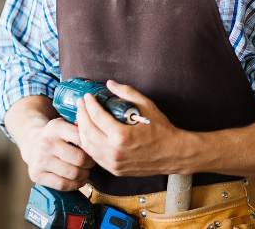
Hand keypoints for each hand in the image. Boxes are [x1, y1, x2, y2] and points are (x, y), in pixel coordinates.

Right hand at [18, 117, 95, 190]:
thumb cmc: (58, 135)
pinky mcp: (36, 174)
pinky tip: (78, 181)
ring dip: (84, 175)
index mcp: (56, 127)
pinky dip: (74, 185)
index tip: (96, 149)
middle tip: (92, 163)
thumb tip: (101, 141)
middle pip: (79, 159)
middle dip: (90, 163)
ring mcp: (40, 160)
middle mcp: (46, 143)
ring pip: (72, 173)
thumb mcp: (67, 124)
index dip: (93, 146)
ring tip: (86, 172)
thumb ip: (82, 129)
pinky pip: (62, 184)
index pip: (82, 138)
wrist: (32, 142)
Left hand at [76, 80, 193, 176]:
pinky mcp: (114, 170)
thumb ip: (127, 93)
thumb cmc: (162, 130)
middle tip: (81, 104)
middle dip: (81, 115)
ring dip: (82, 130)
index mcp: (121, 135)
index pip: (96, 117)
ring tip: (83, 117)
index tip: (88, 96)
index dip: (89, 104)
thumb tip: (110, 84)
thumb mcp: (147, 106)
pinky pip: (94, 156)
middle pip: (87, 131)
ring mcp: (113, 163)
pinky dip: (89, 143)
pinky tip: (90, 134)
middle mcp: (114, 151)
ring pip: (87, 146)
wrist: (173, 153)